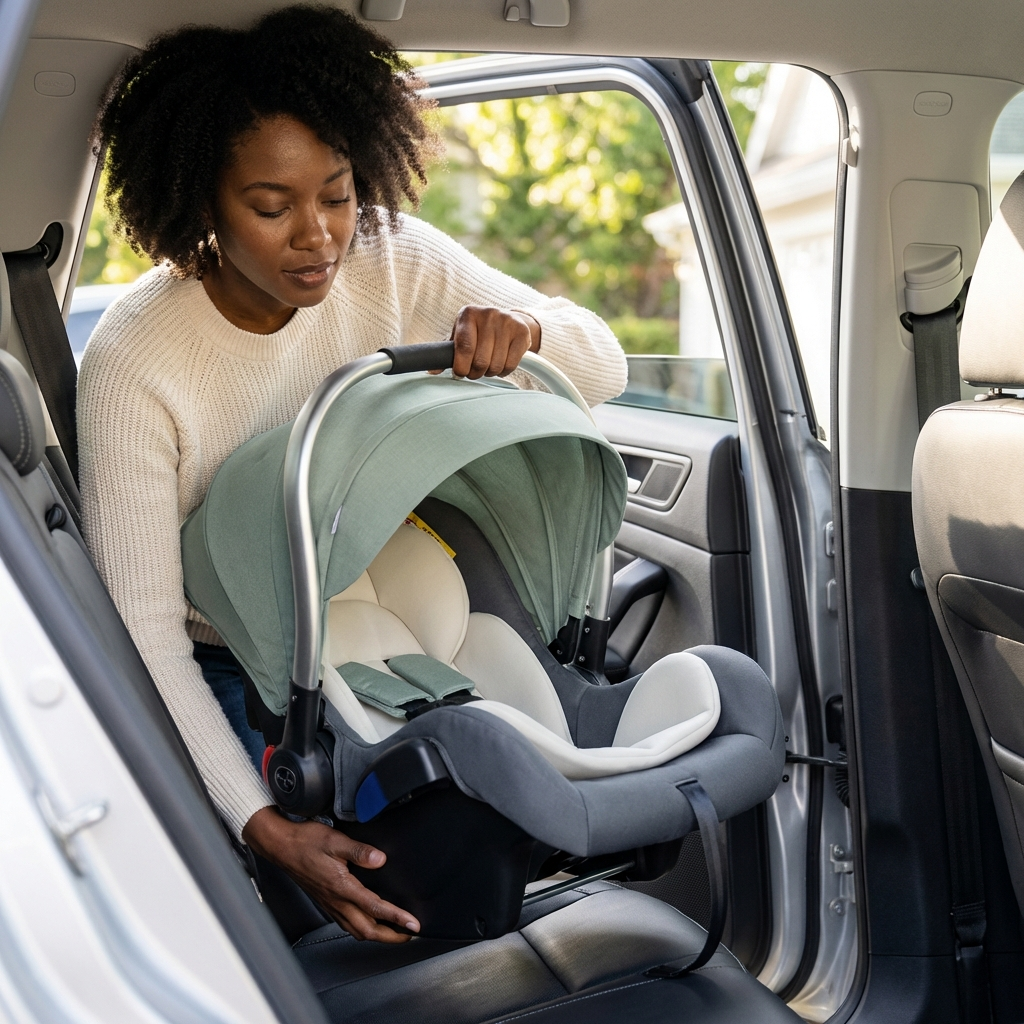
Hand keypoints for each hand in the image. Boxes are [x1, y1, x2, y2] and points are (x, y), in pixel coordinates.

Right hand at [242, 806, 419, 942]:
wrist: (282, 846)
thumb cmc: (306, 842)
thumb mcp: (335, 840)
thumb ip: (360, 851)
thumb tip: (380, 859)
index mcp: (342, 887)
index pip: (375, 908)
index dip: (397, 918)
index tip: (413, 924)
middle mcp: (336, 901)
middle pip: (368, 930)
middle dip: (391, 937)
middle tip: (410, 936)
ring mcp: (330, 904)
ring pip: (357, 930)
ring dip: (378, 936)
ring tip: (395, 934)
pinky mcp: (326, 902)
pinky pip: (347, 924)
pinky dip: (363, 929)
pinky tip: (368, 923)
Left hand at [446, 306, 540, 378]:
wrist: (508, 320)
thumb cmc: (479, 332)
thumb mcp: (461, 336)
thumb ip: (447, 352)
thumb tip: (432, 370)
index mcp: (468, 314)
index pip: (464, 347)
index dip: (461, 366)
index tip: (460, 373)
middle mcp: (488, 314)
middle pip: (481, 360)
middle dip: (475, 373)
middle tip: (474, 371)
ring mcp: (507, 322)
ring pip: (495, 365)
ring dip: (489, 373)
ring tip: (487, 366)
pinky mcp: (522, 332)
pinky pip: (510, 364)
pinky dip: (503, 371)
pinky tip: (500, 364)